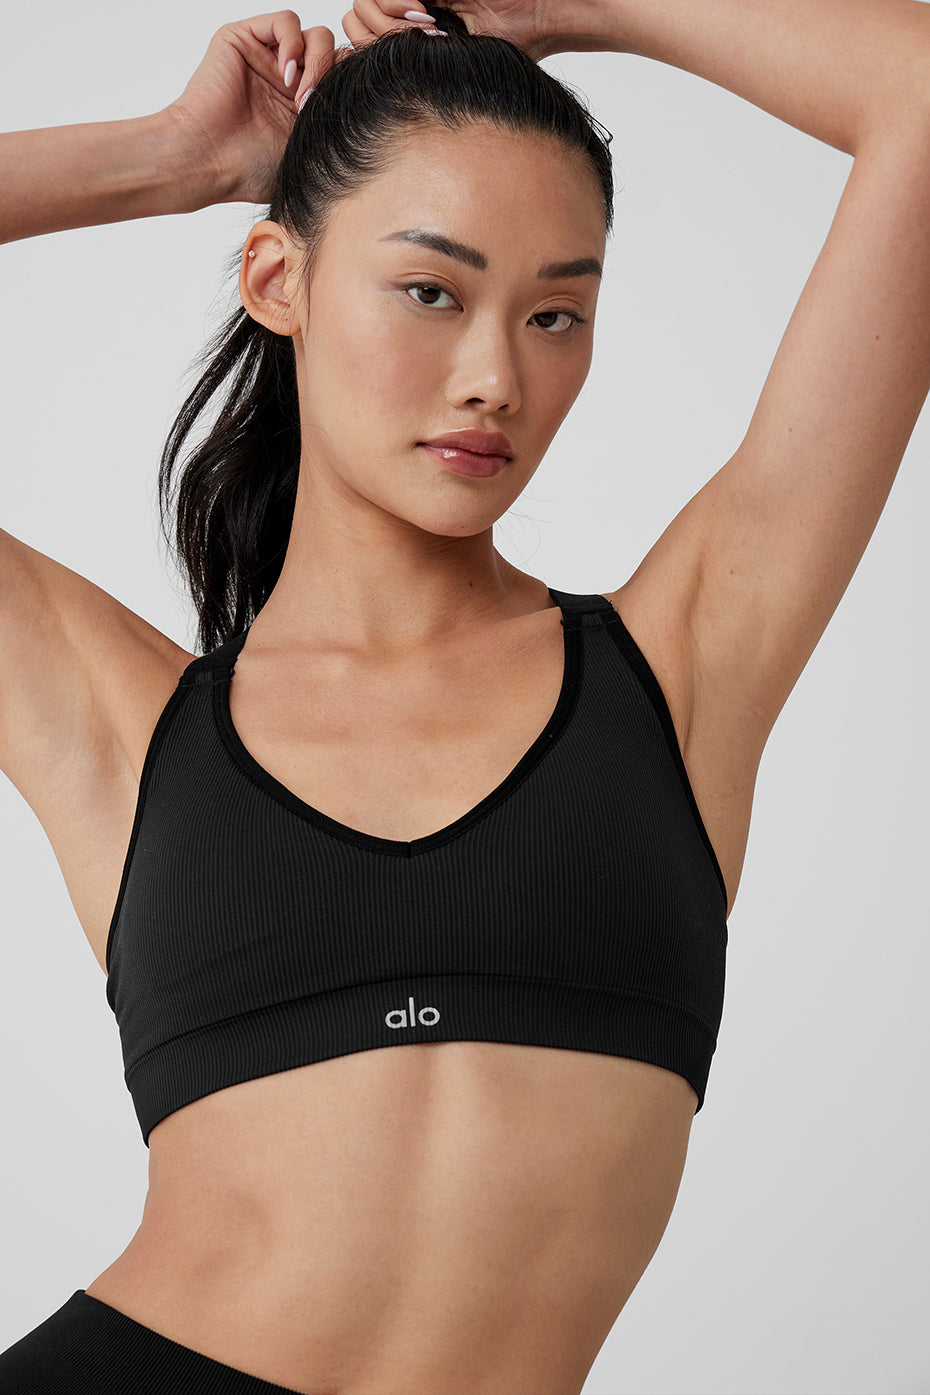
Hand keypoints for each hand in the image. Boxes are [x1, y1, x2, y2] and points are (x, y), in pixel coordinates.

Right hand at [163, 11, 343, 205]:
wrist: (209, 159)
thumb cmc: (250, 169)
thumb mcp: (310, 154)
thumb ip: (337, 131)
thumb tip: (378, 124)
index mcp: (304, 106)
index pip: (344, 78)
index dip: (350, 86)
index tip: (343, 112)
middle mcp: (288, 79)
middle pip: (334, 54)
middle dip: (332, 77)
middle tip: (313, 108)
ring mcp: (268, 58)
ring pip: (316, 35)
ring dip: (315, 63)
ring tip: (299, 96)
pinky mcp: (244, 38)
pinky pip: (286, 21)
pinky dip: (293, 43)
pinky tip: (286, 74)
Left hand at [341, 0, 580, 60]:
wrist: (538, 16)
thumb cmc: (510, 50)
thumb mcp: (454, 75)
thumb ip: (417, 80)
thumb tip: (374, 114)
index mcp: (410, 38)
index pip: (361, 43)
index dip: (370, 53)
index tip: (401, 63)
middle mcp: (406, 12)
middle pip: (354, 21)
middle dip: (374, 35)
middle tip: (413, 41)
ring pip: (362, 3)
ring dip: (385, 18)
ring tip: (423, 24)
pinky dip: (394, 1)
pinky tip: (422, 11)